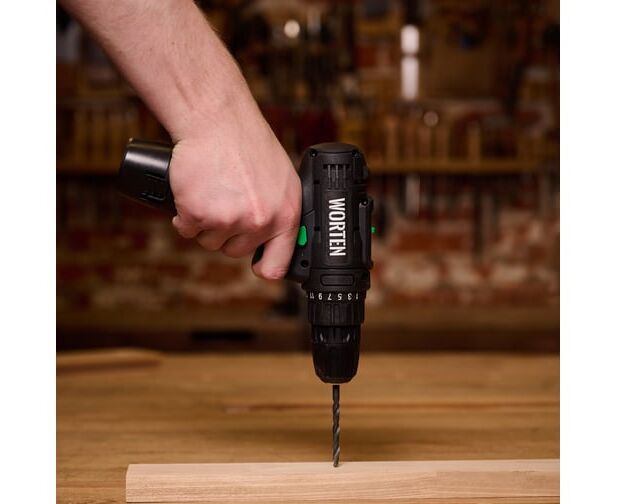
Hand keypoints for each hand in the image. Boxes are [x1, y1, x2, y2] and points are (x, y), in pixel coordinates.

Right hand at [169, 105, 300, 279]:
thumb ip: (280, 212)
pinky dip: (184, 214)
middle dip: (227, 232)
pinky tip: (195, 190)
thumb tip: (275, 240)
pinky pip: (186, 230)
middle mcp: (260, 222)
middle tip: (226, 200)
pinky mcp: (198, 214)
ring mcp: (229, 220)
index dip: (264, 267)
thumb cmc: (248, 145)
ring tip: (213, 190)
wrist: (218, 121)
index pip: (277, 265)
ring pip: (209, 242)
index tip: (257, 264)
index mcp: (286, 215)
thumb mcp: (282, 180)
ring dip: (205, 223)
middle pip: (235, 251)